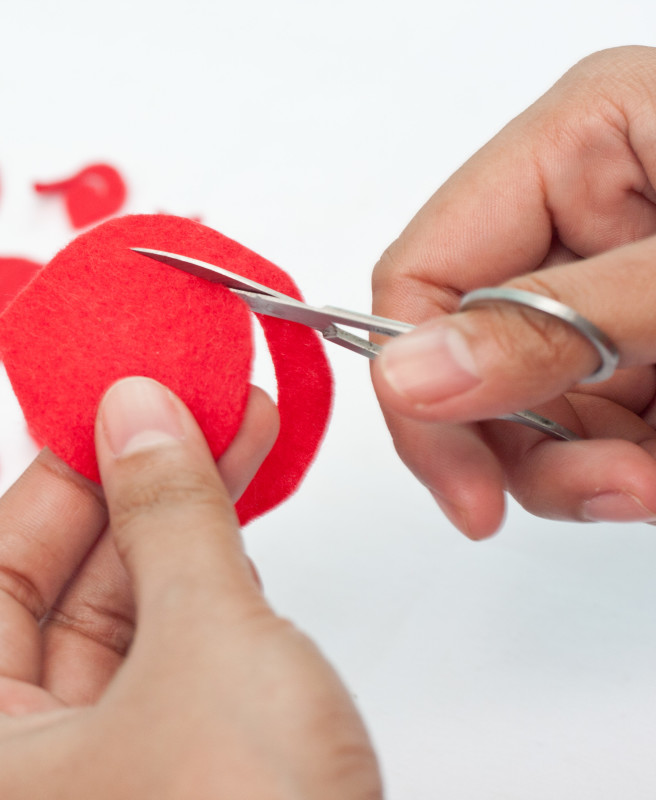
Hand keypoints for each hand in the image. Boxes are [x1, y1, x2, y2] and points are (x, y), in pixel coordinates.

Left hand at [0, 377, 379, 799]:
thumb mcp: (202, 649)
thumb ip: (169, 517)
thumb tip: (138, 410)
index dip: (51, 474)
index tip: (110, 400)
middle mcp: (19, 775)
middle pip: (58, 596)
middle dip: (130, 493)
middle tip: (188, 408)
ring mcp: (104, 786)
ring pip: (126, 631)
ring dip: (179, 535)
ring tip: (234, 441)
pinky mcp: (182, 790)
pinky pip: (175, 671)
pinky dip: (210, 597)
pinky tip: (242, 532)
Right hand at [370, 46, 655, 538]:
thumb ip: (558, 325)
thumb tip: (407, 377)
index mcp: (575, 145)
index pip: (421, 274)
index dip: (421, 388)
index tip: (467, 487)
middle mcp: (582, 211)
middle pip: (470, 354)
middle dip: (521, 442)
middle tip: (600, 490)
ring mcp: (617, 281)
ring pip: (532, 406)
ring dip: (582, 467)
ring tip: (651, 484)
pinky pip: (598, 425)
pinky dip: (626, 468)